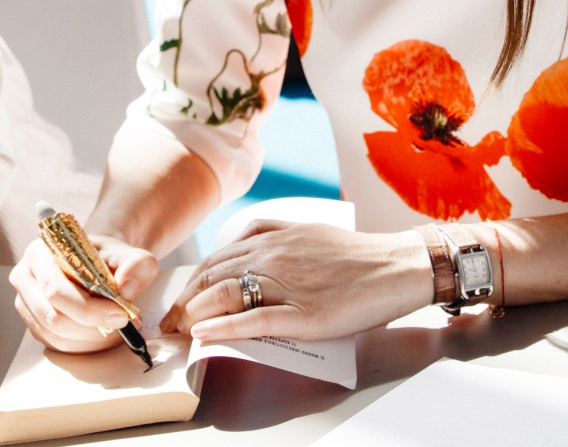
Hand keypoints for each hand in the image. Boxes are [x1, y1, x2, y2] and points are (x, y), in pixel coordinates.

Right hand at [10, 235, 158, 353]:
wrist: (101, 261)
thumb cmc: (110, 256)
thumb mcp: (131, 254)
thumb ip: (136, 266)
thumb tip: (126, 291)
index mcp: (41, 253)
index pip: (57, 289)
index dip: (89, 308)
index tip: (121, 314)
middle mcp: (26, 278)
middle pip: (53, 317)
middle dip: (92, 326)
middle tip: (123, 323)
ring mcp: (28, 304)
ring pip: (55, 335)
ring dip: (90, 339)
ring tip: (118, 328)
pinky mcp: (35, 323)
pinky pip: (57, 345)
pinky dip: (85, 345)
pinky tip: (104, 335)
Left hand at [160, 220, 433, 342]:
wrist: (397, 266)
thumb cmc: (358, 256)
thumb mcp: (310, 233)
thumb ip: (277, 236)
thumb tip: (247, 250)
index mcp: (277, 237)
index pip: (219, 258)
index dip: (194, 281)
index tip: (182, 299)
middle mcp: (275, 255)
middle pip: (214, 275)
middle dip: (186, 300)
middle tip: (171, 322)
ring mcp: (287, 283)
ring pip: (226, 294)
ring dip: (195, 314)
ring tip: (180, 331)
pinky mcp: (303, 313)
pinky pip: (253, 319)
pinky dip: (222, 327)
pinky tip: (204, 335)